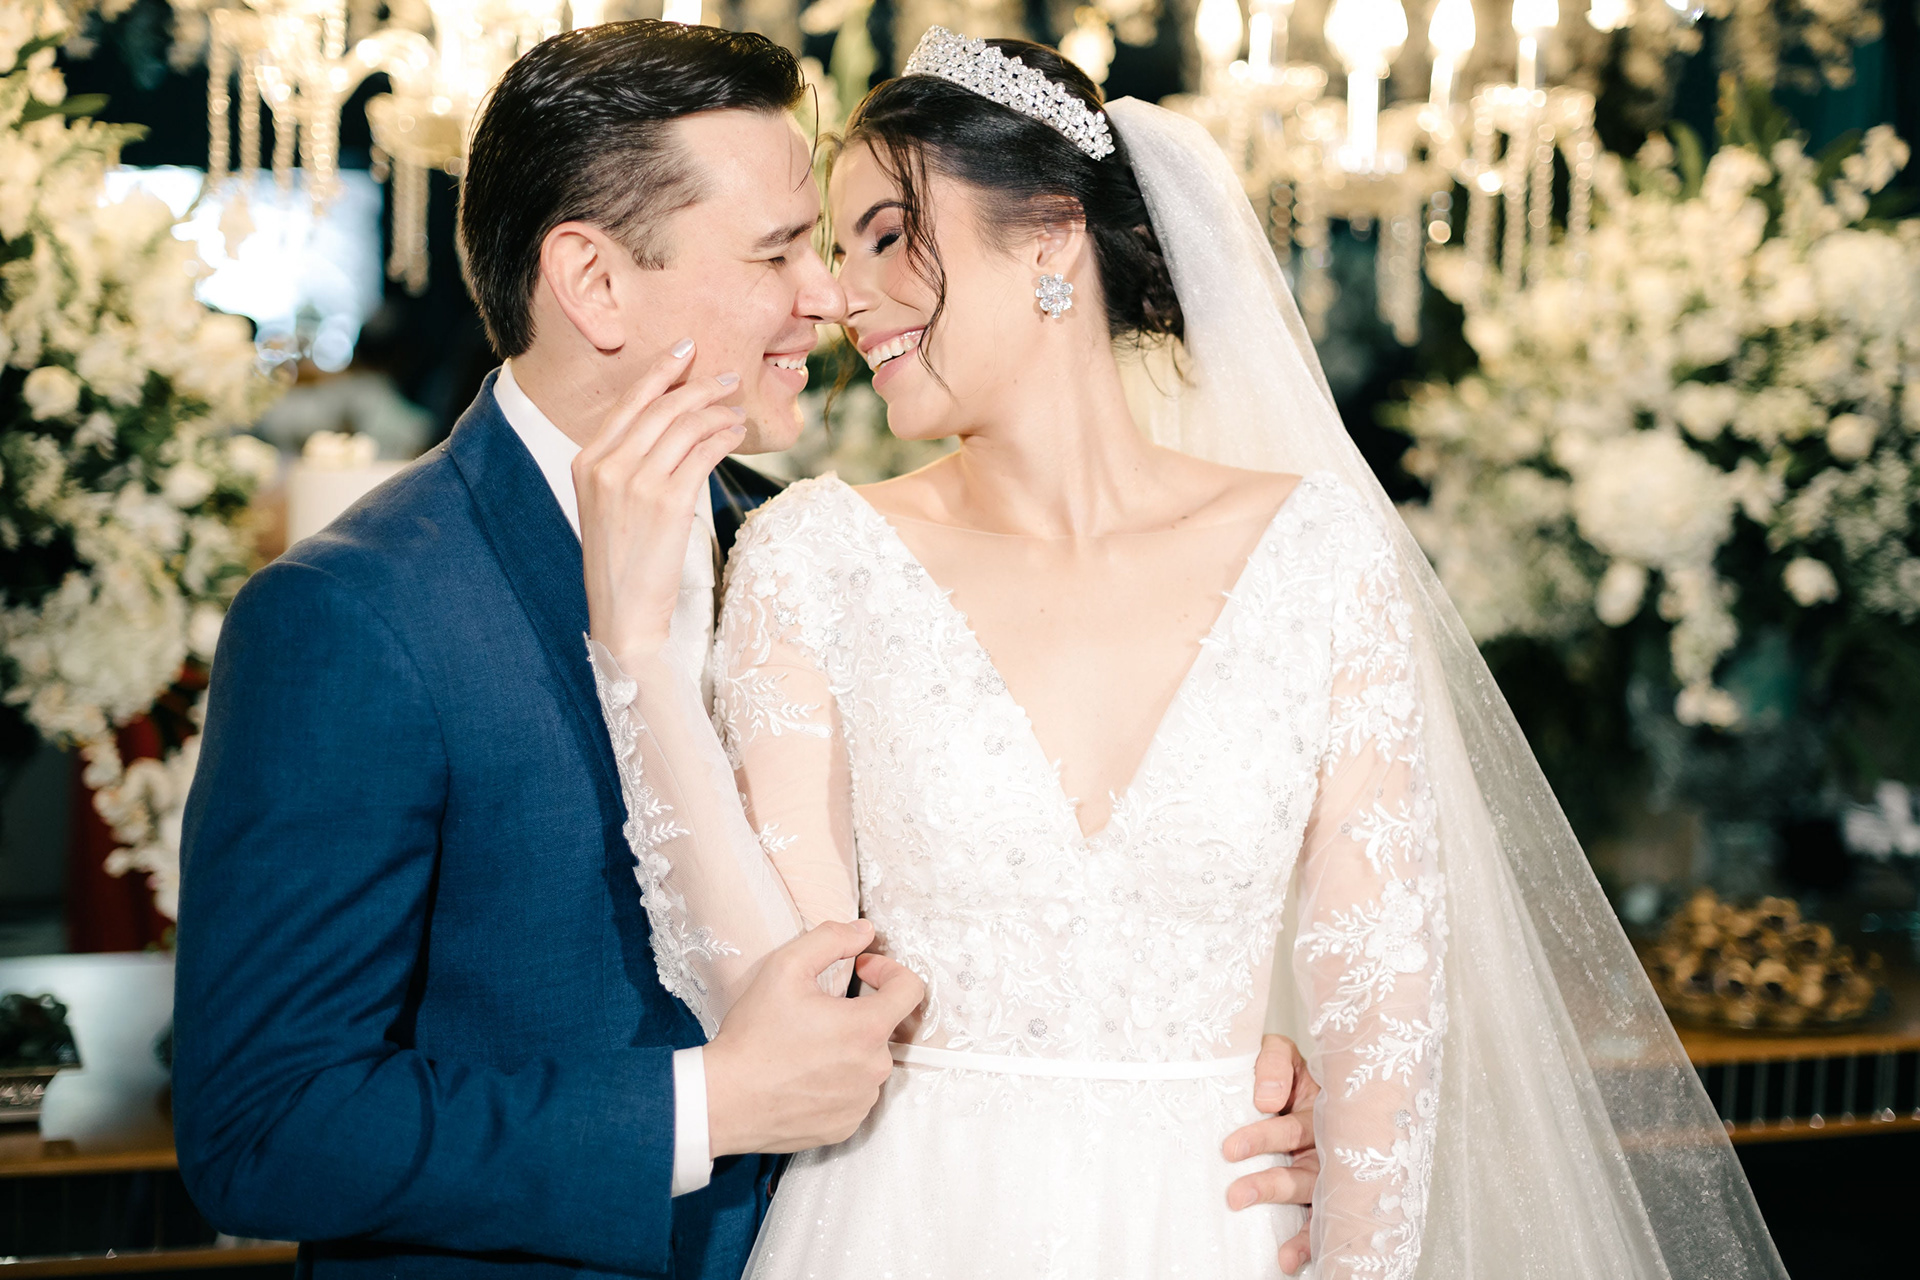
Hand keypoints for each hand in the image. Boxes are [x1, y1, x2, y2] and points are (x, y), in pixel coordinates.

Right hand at [574, 339, 745, 670]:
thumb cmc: (623, 564)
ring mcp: (635, 483)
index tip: (685, 349)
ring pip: (685, 426)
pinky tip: (735, 434)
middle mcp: (606, 466)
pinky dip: (723, 437)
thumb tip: (673, 429)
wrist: (624, 615)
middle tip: (728, 378)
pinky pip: (703, 453)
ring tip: (737, 410)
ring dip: (717, 412)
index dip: (660, 371)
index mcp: (585, 462)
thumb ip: (627, 465)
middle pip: (661, 407)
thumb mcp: (610, 507)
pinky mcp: (667, 502)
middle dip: (699, 386)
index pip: (628, 403)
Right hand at [703, 919, 925, 1156]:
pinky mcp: (845, 1126)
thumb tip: (865, 931)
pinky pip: (854, 1094)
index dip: (888, 970)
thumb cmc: (753, 1035)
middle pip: (884, 1027)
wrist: (722, 1100)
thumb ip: (831, 939)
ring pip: (868, 1062)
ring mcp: (861, 1102)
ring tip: (805, 1046)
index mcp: (867, 1028)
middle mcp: (874, 1069)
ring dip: (848, 1048)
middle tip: (817, 1011)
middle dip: (858, 1012)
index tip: (861, 971)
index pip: (911, 990)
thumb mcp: (785, 968)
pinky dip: (837, 1081)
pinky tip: (804, 1076)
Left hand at [1223, 1033, 1321, 1275]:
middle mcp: (1326, 1146)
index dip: (1261, 1138)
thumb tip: (1266, 1100)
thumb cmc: (1286, 1074)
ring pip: (1309, 1200)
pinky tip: (1289, 1260)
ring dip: (1295, 1228)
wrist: (1304, 1083)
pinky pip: (1320, 1225)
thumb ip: (1273, 1065)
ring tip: (1276, 1249)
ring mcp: (1326, 1175)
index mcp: (1317, 1111)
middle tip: (1235, 1195)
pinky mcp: (1325, 1199)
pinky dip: (1307, 1245)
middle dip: (1268, 1186)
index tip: (1229, 1150)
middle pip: (1299, 1172)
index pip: (1288, 1127)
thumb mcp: (1283, 1054)